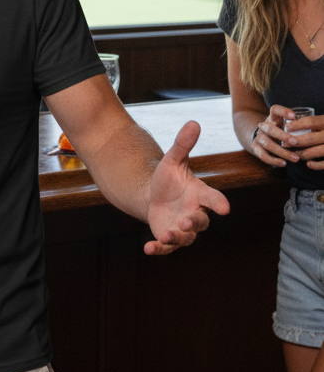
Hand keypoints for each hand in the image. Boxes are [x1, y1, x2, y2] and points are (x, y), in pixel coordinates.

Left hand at [145, 121, 230, 256]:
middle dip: (194, 222)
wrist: (155, 196)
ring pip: (185, 237)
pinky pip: (167, 248)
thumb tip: (193, 122)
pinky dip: (158, 249)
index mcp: (199, 195)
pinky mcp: (169, 238)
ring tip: (166, 235)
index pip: (213, 199)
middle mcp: (194, 214)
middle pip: (200, 221)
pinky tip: (147, 248)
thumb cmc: (169, 179)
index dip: (219, 203)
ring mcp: (183, 228)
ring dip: (177, 237)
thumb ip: (183, 144)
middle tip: (185, 220)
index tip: (225, 208)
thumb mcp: (173, 160)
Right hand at [250, 106, 316, 166]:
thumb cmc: (282, 131)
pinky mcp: (255, 147)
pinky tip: (284, 163)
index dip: (283, 111)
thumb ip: (296, 128)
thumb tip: (315, 134)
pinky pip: (262, 155)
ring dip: (282, 151)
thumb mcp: (287, 126)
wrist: (263, 138)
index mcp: (273, 118)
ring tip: (296, 158)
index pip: (275, 109)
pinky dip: (273, 160)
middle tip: (296, 142)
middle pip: (270, 128)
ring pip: (267, 143)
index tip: (293, 116)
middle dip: (283, 136)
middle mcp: (264, 126)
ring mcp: (259, 136)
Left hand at [284, 113, 323, 169]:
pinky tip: (308, 164)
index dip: (297, 125)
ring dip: (303, 153)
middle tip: (285, 144)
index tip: (286, 127)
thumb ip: (312, 123)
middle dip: (295, 141)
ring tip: (294, 154)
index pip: (311, 122)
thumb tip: (290, 126)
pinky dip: (317, 165)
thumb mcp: (323, 122)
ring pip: (318, 151)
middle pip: (311, 138)